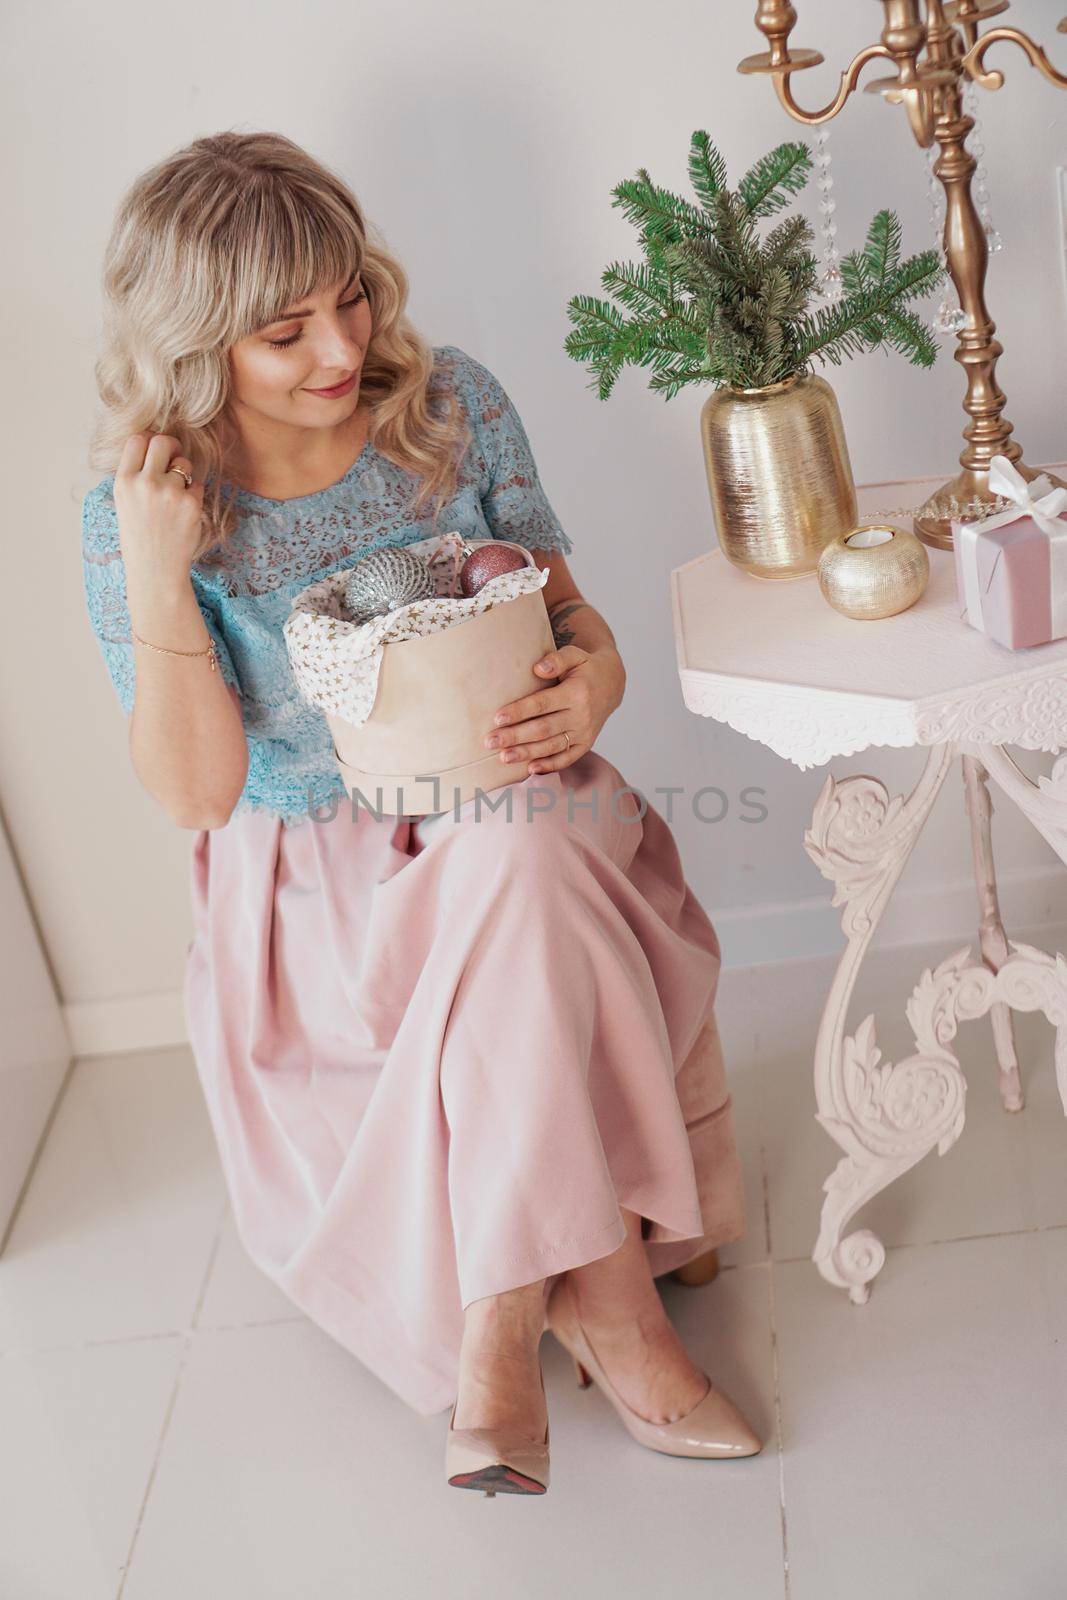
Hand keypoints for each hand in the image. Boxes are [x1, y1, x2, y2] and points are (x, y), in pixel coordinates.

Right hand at [113, 431, 205, 600]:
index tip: (155, 450)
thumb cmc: (139, 536)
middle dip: (171, 446)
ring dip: (184, 474)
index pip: (138, 439)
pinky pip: (197, 485)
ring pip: (184, 463)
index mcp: (124, 481)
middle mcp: (145, 483)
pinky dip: (193, 495)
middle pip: (163, 441)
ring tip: (175, 497)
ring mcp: (170, 492)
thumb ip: (136, 474)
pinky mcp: (191, 504)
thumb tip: (153, 443)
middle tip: (174, 457)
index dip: (149, 441)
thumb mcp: (125, 502)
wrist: (155, 570)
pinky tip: (183, 514)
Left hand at [484, 645, 625, 774]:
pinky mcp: (586, 744)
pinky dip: (550, 765)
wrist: (612, 684)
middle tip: (490, 741)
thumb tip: (538, 668)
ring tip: (503, 757)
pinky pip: (568, 758)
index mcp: (576, 693)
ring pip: (552, 746)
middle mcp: (581, 715)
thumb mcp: (576, 655)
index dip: (519, 711)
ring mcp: (584, 732)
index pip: (542, 704)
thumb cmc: (586, 668)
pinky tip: (530, 769)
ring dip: (526, 753)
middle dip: (515, 736)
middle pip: (543, 729)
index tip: (497, 718)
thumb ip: (557, 659)